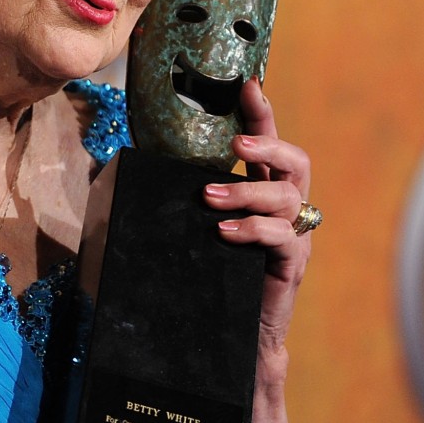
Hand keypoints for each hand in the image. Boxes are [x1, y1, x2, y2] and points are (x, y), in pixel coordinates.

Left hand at [204, 78, 312, 353]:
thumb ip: (182, 200)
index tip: (248, 85)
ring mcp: (293, 236)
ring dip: (247, 190)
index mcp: (264, 191)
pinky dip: (253, 230)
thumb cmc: (213, 276)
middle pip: (296, 161)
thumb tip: (127, 169)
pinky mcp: (292, 265)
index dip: (262, 113)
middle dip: (269, 143)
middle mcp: (285, 208)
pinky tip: (224, 232)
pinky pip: (283, 238)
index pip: (269, 143)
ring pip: (287, 197)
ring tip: (209, 196)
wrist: (238, 337)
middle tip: (235, 142)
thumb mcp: (196, 230)